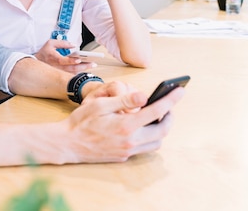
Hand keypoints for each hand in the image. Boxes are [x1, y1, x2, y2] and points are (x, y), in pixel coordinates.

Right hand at [34, 39, 97, 72]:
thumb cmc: (45, 52)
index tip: (79, 59)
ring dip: (83, 70)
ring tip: (92, 66)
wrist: (37, 63)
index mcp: (54, 58)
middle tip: (93, 64)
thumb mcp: (51, 43)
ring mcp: (59, 72)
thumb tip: (73, 45)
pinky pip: (71, 75)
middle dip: (83, 66)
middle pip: (71, 68)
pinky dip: (79, 72)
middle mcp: (57, 67)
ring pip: (72, 73)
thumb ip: (62, 43)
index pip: (63, 60)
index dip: (71, 60)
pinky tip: (86, 69)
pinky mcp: (60, 75)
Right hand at [62, 86, 184, 162]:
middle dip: (170, 117)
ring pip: (156, 143)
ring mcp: (127, 151)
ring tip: (157, 117)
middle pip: (162, 131)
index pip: (157, 111)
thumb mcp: (100, 105)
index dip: (171, 100)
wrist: (67, 143)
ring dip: (161, 129)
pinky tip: (142, 128)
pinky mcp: (122, 157)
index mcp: (126, 125)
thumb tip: (145, 96)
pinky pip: (143, 148)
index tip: (180, 91)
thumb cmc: (81, 121)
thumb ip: (124, 100)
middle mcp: (130, 141)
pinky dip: (149, 138)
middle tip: (169, 106)